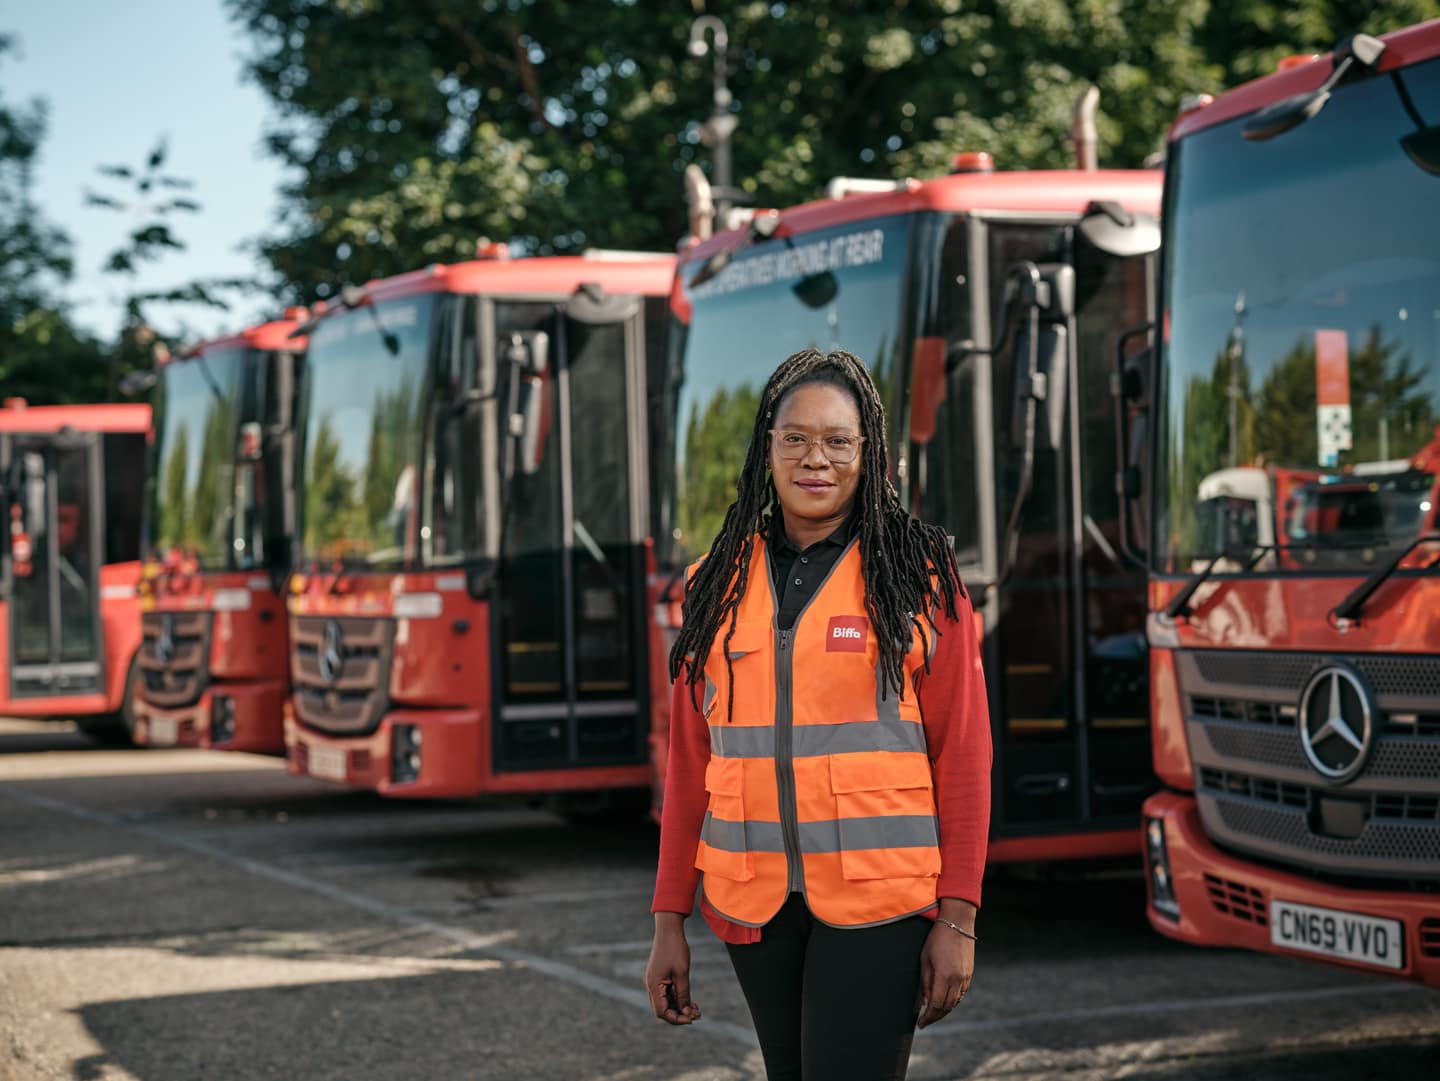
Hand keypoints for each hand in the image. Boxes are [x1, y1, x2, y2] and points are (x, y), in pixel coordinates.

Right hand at [644, 913, 701, 1024]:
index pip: (662, 1012)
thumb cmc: (675, 948)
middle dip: (679, 1015)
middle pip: (662, 1010)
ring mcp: (654, 981)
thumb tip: (687, 1012)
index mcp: (653, 985)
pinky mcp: (659, 977)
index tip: (692, 1018)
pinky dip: (677, 999)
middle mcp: (651, 985)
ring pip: (665, 1002)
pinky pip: (667, 993)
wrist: (669, 929)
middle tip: (697, 1015)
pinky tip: (690, 1001)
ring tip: (697, 1009)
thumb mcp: (682, 973)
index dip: (677, 1019)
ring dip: (680, 1007)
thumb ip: (683, 994)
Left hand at [916, 907, 974, 1028]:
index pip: (936, 1005)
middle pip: (947, 1007)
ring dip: (944, 1011)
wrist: (957, 924)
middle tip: (925, 1022)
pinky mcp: (969, 975)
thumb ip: (926, 982)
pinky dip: (952, 1002)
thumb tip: (926, 1002)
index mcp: (945, 976)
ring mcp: (966, 978)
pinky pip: (961, 994)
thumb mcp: (925, 959)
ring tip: (932, 1014)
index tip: (920, 1023)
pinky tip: (944, 1002)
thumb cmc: (936, 939)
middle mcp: (958, 980)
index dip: (928, 1017)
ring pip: (955, 1002)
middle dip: (935, 1017)